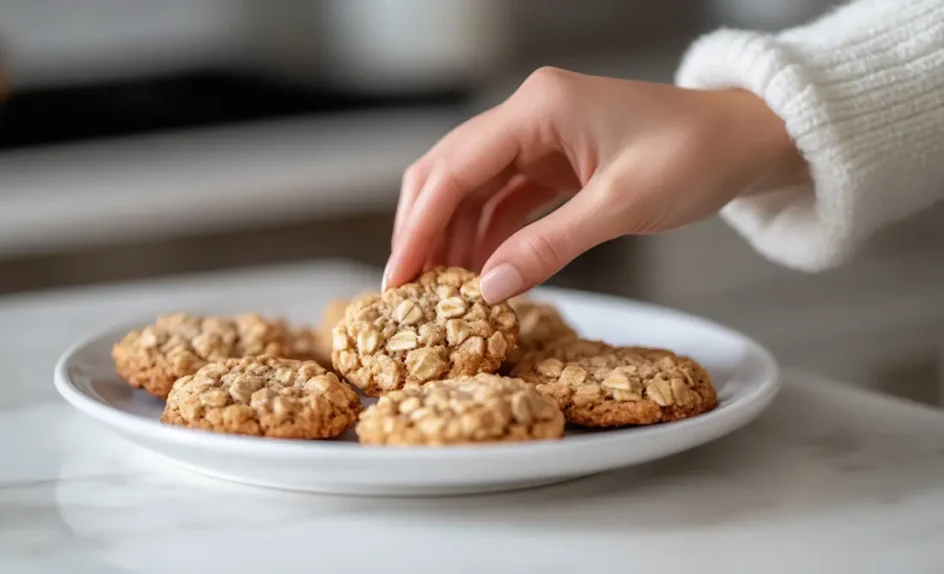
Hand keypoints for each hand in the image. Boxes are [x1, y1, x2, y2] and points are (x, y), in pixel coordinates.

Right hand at [384, 67, 806, 301]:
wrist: (745, 140)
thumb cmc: (696, 156)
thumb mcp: (622, 206)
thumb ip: (550, 246)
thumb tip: (488, 290)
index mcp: (538, 107)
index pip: (455, 167)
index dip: (418, 225)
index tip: (398, 277)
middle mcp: (528, 116)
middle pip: (448, 173)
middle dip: (422, 231)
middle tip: (406, 291)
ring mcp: (537, 138)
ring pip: (469, 189)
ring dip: (452, 238)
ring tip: (439, 293)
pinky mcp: (551, 162)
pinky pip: (502, 200)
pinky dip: (487, 236)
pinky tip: (479, 273)